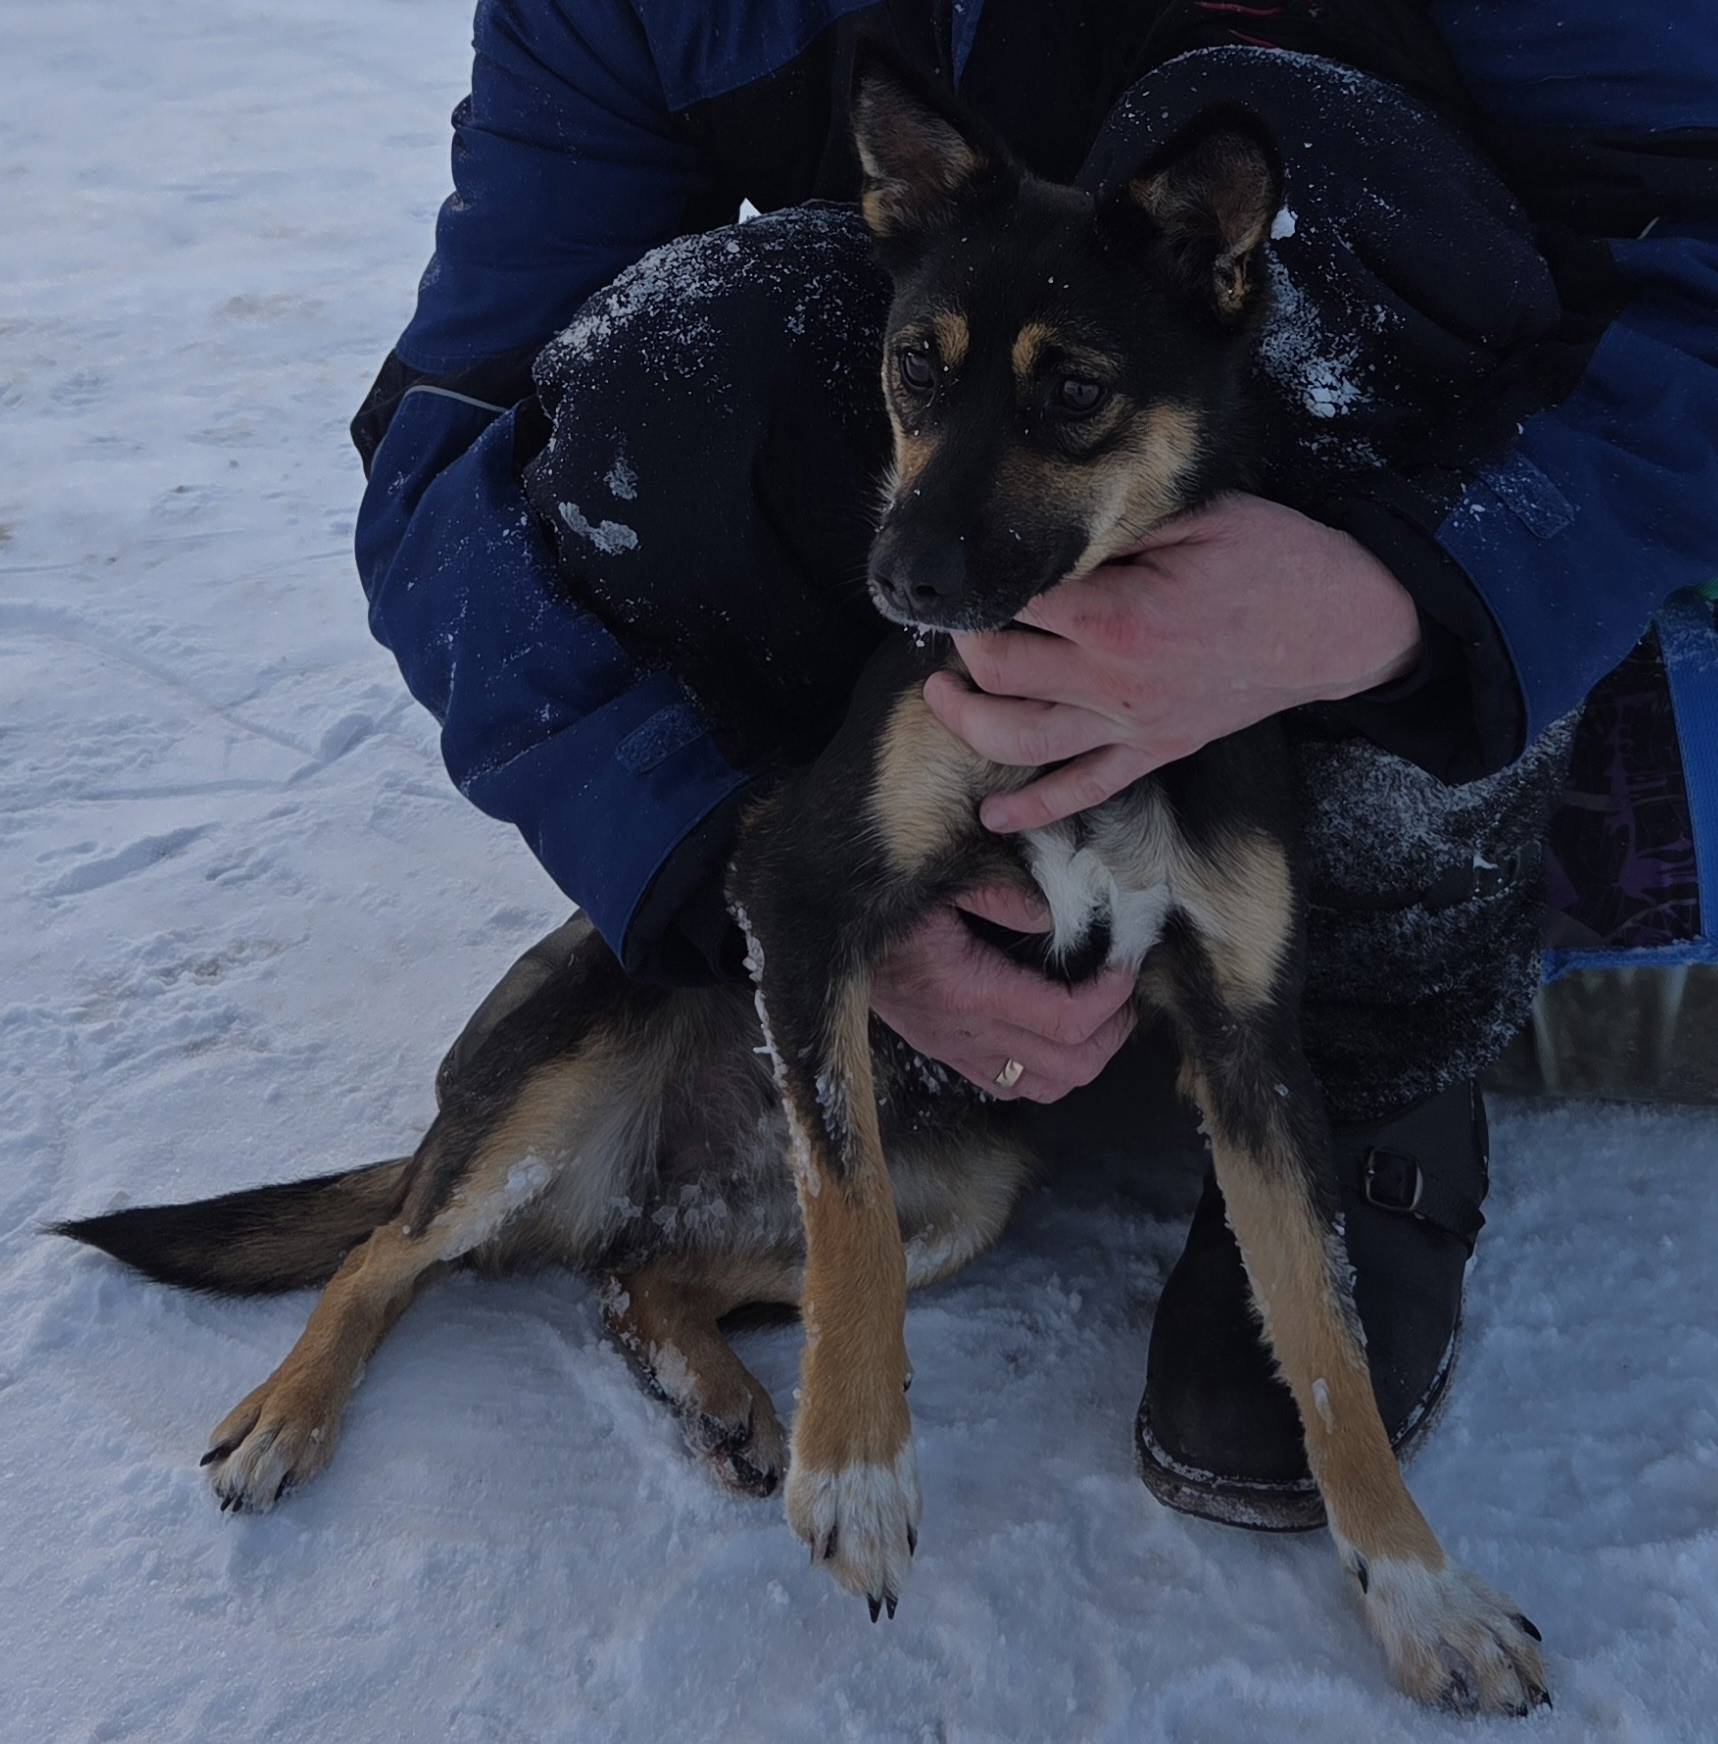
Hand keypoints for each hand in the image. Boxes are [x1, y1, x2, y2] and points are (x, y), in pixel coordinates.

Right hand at [870, 883, 1135, 1103]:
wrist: (823, 932)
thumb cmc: (884, 900)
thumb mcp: (940, 880)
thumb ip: (1000, 892)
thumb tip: (1055, 912)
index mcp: (967, 991)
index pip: (1066, 1021)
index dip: (1111, 1000)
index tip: (1124, 965)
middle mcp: (963, 1033)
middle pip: (1069, 1068)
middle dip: (1112, 1033)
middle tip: (1124, 993)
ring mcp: (954, 1049)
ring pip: (1045, 1087)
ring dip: (1085, 1057)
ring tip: (1099, 1014)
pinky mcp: (947, 1052)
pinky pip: (1011, 1084)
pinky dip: (1048, 1066)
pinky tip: (1054, 1027)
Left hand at [922, 493, 1421, 832]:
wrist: (1341, 625)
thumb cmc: (1276, 560)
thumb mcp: (1197, 515)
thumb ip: (1118, 525)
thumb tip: (1052, 526)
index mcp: (1117, 617)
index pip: (1014, 602)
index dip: (984, 580)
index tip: (972, 562)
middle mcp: (1113, 682)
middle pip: (999, 671)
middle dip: (961, 643)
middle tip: (951, 619)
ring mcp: (1131, 726)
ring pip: (1021, 740)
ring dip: (966, 722)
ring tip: (939, 695)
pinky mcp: (1153, 752)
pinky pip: (1083, 791)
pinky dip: (1033, 809)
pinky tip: (993, 814)